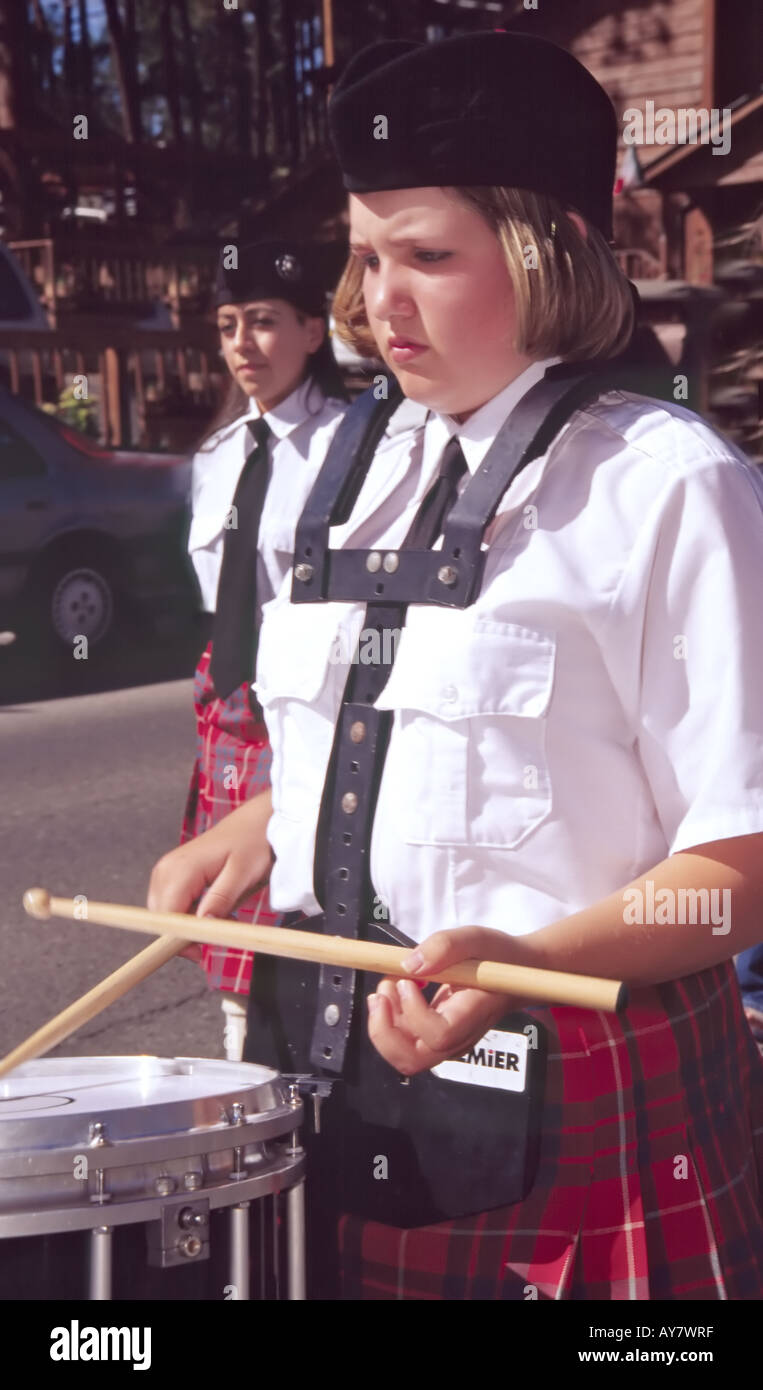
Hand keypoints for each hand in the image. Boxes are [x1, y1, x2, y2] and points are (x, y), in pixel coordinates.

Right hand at [147, 792, 273, 962]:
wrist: (255, 822)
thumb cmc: (253, 844)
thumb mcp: (243, 874)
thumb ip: (221, 899)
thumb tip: (202, 926)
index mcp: (180, 870)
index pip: (164, 918)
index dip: (179, 941)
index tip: (201, 953)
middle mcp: (166, 870)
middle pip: (161, 919)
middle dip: (186, 934)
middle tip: (221, 934)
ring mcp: (167, 871)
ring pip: (166, 915)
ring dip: (191, 925)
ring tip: (225, 918)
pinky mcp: (174, 874)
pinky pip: (173, 905)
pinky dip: (192, 915)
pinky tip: (217, 910)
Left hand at [367, 926, 525, 1075]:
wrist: (511, 973)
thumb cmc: (495, 957)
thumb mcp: (474, 939)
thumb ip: (444, 947)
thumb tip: (409, 965)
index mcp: (472, 1014)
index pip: (439, 1035)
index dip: (415, 1013)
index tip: (408, 981)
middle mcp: (458, 1037)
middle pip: (412, 1059)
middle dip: (384, 1029)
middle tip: (384, 991)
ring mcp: (445, 1042)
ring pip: (403, 1055)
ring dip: (383, 1024)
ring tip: (388, 986)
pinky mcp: (434, 1038)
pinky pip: (403, 1043)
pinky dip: (389, 1020)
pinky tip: (395, 991)